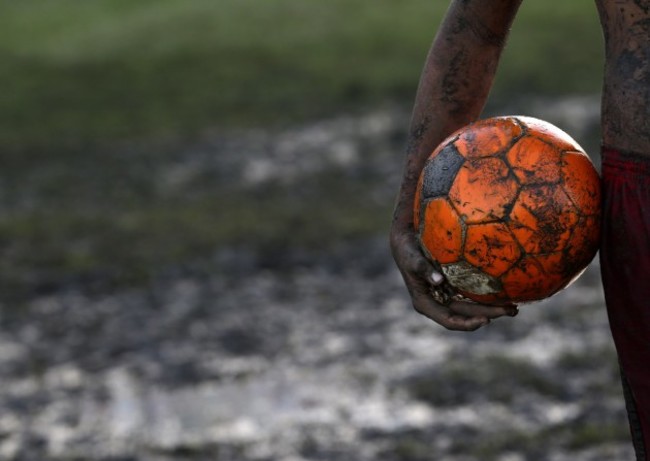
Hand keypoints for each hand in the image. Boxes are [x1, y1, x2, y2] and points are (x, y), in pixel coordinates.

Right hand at [389, 225, 517, 330]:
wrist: (406, 240)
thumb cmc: (407, 250)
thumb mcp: (411, 259)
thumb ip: (423, 269)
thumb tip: (439, 281)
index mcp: (426, 304)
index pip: (450, 321)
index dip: (468, 324)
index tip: (485, 320)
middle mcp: (438, 303)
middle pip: (467, 315)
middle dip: (489, 315)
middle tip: (512, 310)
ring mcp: (447, 295)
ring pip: (473, 307)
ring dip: (493, 308)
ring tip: (515, 306)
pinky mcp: (454, 285)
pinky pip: (473, 294)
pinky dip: (488, 295)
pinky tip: (505, 291)